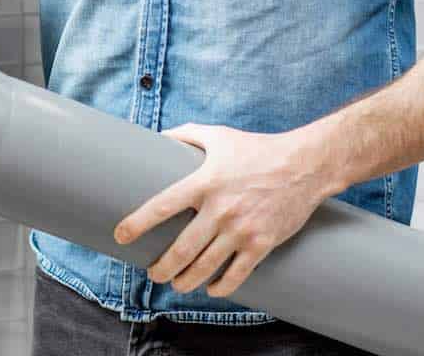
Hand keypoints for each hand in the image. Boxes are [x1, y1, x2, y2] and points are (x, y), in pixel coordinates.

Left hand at [113, 122, 332, 298]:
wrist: (304, 165)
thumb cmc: (257, 148)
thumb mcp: (218, 136)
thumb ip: (186, 134)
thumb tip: (160, 136)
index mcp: (204, 182)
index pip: (162, 206)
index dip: (138, 223)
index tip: (120, 235)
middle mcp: (220, 209)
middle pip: (182, 249)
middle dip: (162, 267)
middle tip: (152, 273)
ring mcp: (241, 229)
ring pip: (206, 267)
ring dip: (186, 281)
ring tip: (176, 284)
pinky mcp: (262, 244)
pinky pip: (237, 275)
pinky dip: (221, 287)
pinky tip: (211, 289)